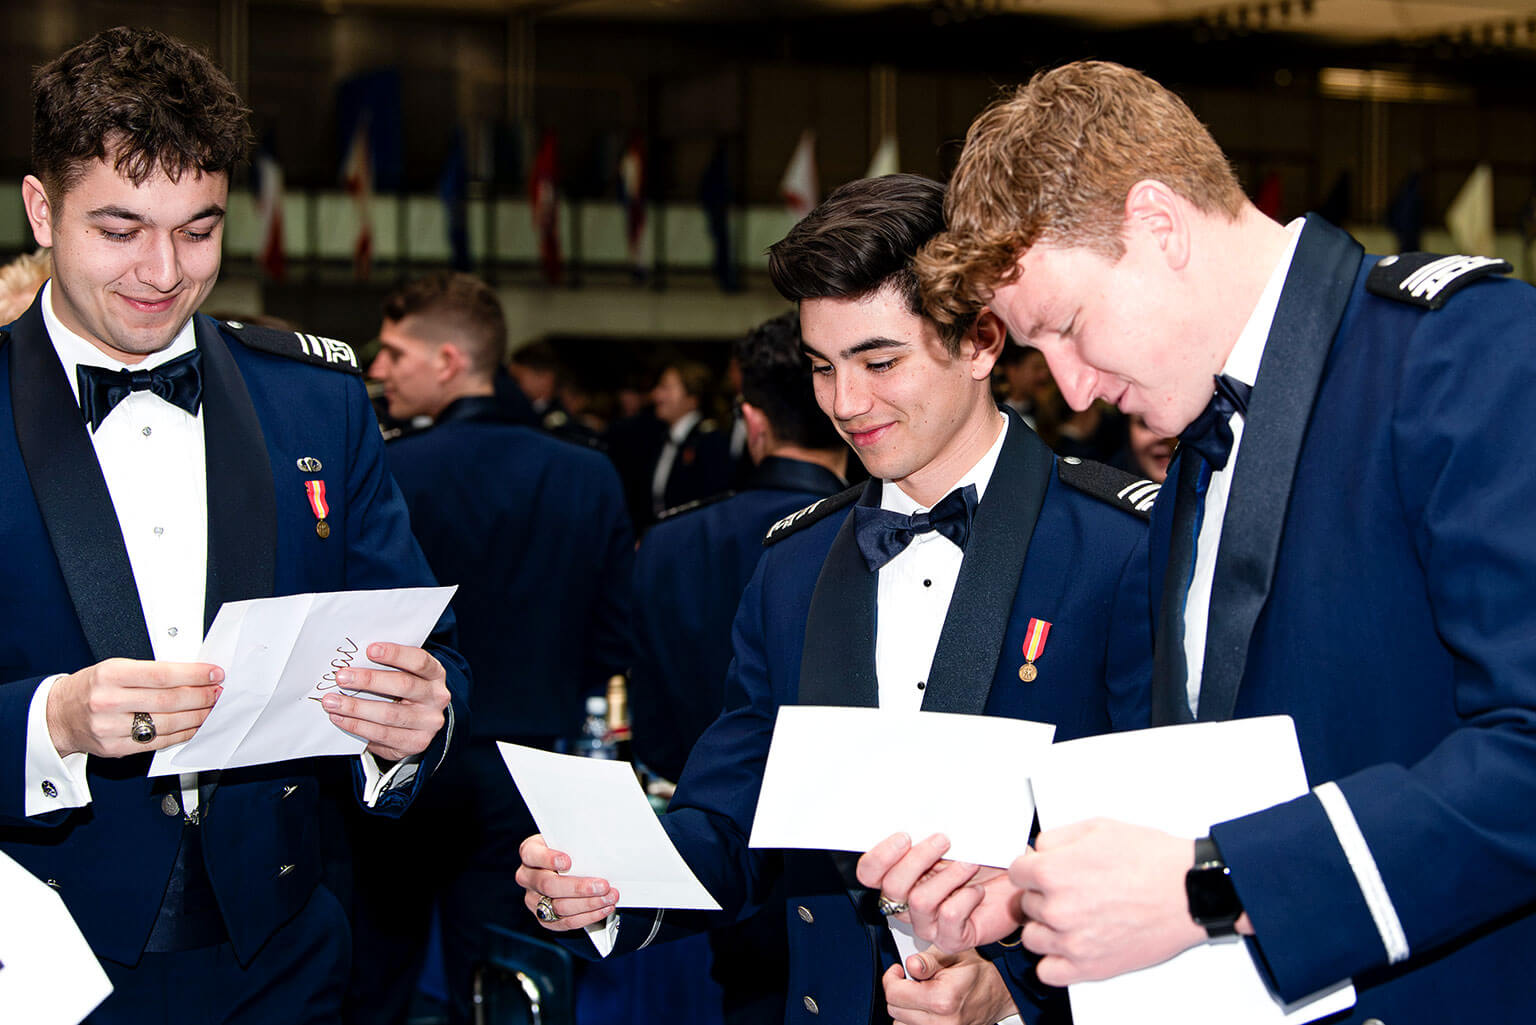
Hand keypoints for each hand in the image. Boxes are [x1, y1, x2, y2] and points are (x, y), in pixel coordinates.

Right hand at [46, 658, 223, 757]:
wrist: (58, 715)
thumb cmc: (91, 688)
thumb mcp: (115, 668)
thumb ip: (151, 671)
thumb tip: (192, 674)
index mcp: (110, 675)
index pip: (162, 675)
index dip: (194, 675)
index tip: (214, 673)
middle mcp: (109, 702)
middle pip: (169, 701)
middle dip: (201, 696)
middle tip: (218, 692)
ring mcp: (111, 728)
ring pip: (167, 724)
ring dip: (197, 716)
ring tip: (211, 708)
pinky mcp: (115, 748)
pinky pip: (157, 742)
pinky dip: (182, 734)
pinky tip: (194, 726)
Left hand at [320, 642, 448, 760]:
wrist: (419, 724)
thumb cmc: (405, 691)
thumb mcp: (406, 674)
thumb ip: (387, 666)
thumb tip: (353, 661)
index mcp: (435, 674)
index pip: (419, 661)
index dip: (396, 654)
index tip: (370, 650)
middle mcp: (436, 697)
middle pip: (403, 685)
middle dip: (369, 680)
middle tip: (342, 677)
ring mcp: (428, 722)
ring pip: (389, 714)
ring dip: (356, 707)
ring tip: (332, 701)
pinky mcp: (416, 743)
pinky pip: (383, 735)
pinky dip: (357, 726)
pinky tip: (340, 718)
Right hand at [515, 834, 619, 931]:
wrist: (568, 868)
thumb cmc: (570, 850)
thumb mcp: (569, 840)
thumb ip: (577, 843)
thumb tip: (599, 849)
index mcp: (530, 852)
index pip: (531, 854)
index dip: (548, 859)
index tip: (567, 862)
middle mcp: (527, 877)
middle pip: (548, 885)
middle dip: (579, 887)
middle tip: (603, 885)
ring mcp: (533, 899)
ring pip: (559, 906)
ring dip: (589, 904)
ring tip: (609, 897)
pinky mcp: (544, 918)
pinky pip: (565, 922)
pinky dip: (588, 916)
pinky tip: (603, 908)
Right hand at [859, 832, 1023, 952]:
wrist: (1015, 885)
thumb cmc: (984, 861)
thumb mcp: (954, 839)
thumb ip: (928, 833)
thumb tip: (918, 817)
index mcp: (901, 875)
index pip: (869, 873)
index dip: (880, 856)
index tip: (904, 836)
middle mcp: (908, 902)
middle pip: (891, 887)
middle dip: (918, 859)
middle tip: (943, 840)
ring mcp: (927, 924)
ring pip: (920, 901)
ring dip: (949, 876)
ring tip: (970, 864)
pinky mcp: (950, 939)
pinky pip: (948, 916)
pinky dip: (966, 897)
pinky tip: (978, 891)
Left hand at [883, 946, 1017, 1024]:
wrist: (1001, 990)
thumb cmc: (979, 970)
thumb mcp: (955, 954)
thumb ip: (928, 960)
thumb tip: (910, 965)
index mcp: (943, 999)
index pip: (895, 995)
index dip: (891, 978)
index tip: (898, 971)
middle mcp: (944, 1022)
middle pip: (895, 1011)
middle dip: (898, 992)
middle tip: (911, 980)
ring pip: (901, 1024)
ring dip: (905, 1008)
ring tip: (920, 994)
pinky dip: (914, 1019)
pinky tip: (923, 1007)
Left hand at [1011, 818, 1204, 984]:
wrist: (1190, 891)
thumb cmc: (1152, 859)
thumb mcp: (1097, 827)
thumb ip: (1056, 838)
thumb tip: (1037, 850)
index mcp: (1053, 871)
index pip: (1016, 872)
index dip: (1032, 868)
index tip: (1045, 871)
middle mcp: (1057, 908)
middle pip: (1026, 903)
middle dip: (1044, 895)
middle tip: (1073, 891)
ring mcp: (1071, 941)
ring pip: (1034, 937)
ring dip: (1047, 928)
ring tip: (1074, 917)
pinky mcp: (1089, 967)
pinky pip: (1048, 972)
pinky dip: (1055, 961)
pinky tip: (1071, 945)